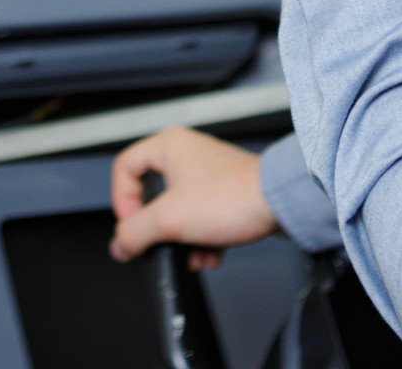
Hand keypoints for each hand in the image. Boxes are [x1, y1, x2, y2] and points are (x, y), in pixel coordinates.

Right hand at [109, 127, 279, 269]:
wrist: (281, 205)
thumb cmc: (234, 196)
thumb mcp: (169, 219)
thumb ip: (135, 232)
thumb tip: (119, 244)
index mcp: (168, 146)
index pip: (125, 168)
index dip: (122, 200)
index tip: (133, 224)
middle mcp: (187, 154)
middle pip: (153, 196)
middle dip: (159, 230)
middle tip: (161, 242)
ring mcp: (208, 174)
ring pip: (179, 212)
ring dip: (183, 240)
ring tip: (194, 254)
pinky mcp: (226, 193)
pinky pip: (201, 218)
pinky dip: (203, 239)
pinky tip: (211, 254)